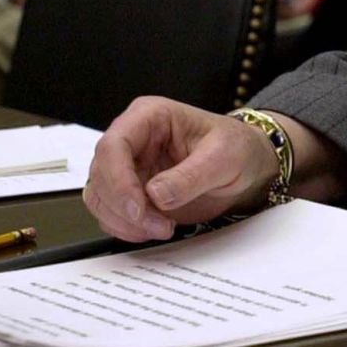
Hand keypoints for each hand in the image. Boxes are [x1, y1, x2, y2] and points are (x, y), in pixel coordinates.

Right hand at [83, 97, 279, 240]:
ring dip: (124, 222)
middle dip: (125, 208)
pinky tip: (155, 229)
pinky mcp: (131, 191)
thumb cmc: (238, 149)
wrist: (247, 167)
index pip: (114, 145)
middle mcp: (133, 140)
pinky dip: (127, 228)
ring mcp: (129, 167)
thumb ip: (191, 176)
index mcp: (150, 116)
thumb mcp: (225, 157)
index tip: (139, 208)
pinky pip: (111, 214)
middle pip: (100, 175)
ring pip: (100, 197)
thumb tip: (155, 195)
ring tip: (163, 228)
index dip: (118, 180)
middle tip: (159, 226)